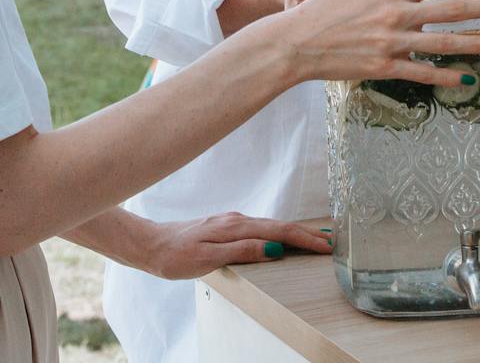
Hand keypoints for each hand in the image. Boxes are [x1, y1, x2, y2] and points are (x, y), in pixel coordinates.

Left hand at [138, 212, 331, 278]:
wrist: (149, 245)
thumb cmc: (175, 256)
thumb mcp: (208, 259)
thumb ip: (242, 251)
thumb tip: (274, 248)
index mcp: (236, 227)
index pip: (279, 232)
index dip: (304, 239)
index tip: (326, 246)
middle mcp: (236, 220)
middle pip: (279, 225)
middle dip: (306, 233)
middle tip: (330, 242)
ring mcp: (231, 221)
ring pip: (270, 225)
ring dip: (294, 232)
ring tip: (313, 239)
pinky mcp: (225, 226)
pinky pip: (259, 227)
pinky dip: (277, 231)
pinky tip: (280, 237)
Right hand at [269, 0, 479, 86]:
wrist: (298, 42)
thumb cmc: (327, 7)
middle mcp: (398, 13)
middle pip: (453, 9)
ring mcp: (393, 42)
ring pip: (446, 42)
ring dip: (479, 43)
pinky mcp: (385, 66)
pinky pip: (424, 72)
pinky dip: (448, 76)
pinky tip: (469, 78)